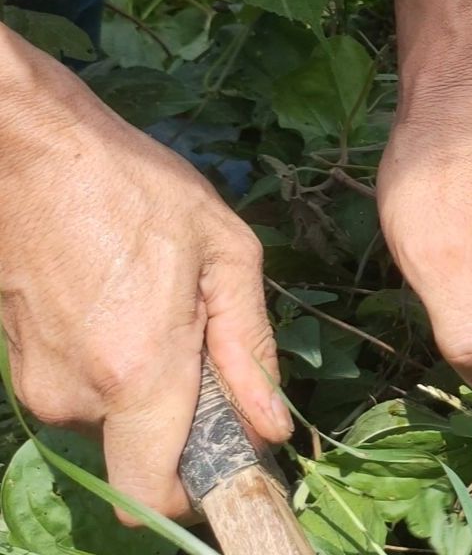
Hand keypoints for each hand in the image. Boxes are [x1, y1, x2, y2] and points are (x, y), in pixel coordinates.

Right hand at [0, 35, 289, 523]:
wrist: (31, 152)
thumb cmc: (137, 190)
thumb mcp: (225, 253)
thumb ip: (249, 347)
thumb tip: (271, 426)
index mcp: (138, 374)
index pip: (153, 495)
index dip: (197, 492)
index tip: (231, 454)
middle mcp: (78, 396)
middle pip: (143, 449)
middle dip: (183, 416)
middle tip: (206, 338)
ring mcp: (40, 381)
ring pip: (114, 414)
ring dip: (150, 379)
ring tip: (164, 300)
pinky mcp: (18, 362)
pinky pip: (85, 385)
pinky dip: (117, 361)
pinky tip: (129, 297)